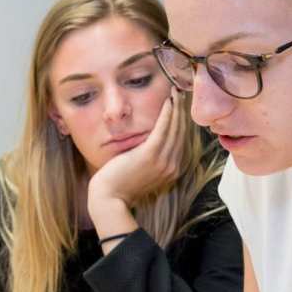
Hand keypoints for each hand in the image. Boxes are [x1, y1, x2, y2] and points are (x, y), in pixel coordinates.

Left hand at [86, 89, 184, 217]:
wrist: (109, 199)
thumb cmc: (119, 186)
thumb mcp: (142, 172)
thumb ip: (151, 159)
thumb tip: (150, 143)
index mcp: (172, 170)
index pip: (181, 142)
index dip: (182, 122)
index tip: (180, 107)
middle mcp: (172, 166)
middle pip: (181, 133)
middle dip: (182, 112)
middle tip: (181, 94)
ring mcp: (163, 161)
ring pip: (175, 129)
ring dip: (177, 108)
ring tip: (176, 92)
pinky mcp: (150, 154)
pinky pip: (163, 129)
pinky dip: (167, 114)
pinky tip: (168, 101)